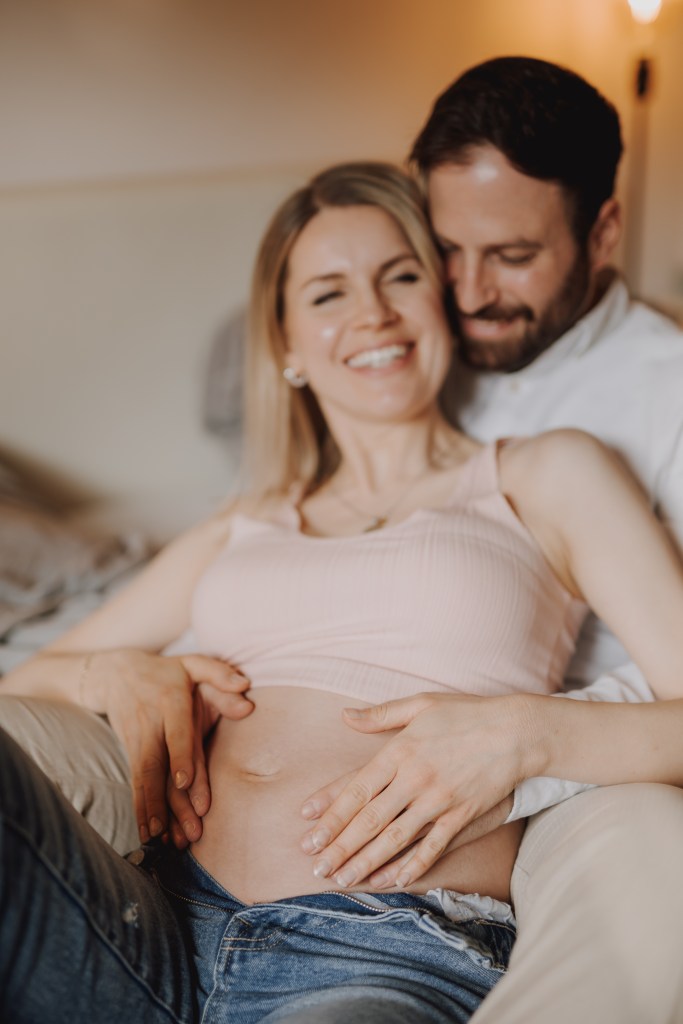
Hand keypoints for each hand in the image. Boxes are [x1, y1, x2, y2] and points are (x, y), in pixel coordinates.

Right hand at [86, 650, 252, 844]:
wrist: (115, 672)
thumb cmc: (168, 671)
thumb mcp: (194, 664)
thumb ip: (219, 674)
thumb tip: (245, 689)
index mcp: (171, 702)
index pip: (176, 733)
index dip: (179, 756)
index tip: (184, 782)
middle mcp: (151, 724)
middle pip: (159, 765)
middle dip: (170, 800)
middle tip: (188, 831)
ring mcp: (137, 741)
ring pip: (144, 780)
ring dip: (154, 812)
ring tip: (164, 841)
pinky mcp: (130, 753)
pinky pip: (136, 784)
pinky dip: (141, 810)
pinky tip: (148, 835)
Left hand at [299, 692, 533, 887]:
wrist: (516, 731)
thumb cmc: (467, 713)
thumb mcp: (421, 704)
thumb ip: (381, 715)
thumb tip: (345, 715)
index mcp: (399, 750)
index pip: (356, 788)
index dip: (330, 813)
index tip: (309, 831)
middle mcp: (414, 778)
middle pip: (369, 819)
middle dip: (339, 846)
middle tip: (316, 866)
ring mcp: (438, 800)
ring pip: (394, 838)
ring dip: (365, 861)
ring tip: (342, 879)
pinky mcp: (461, 815)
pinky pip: (431, 846)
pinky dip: (411, 865)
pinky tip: (392, 880)